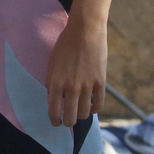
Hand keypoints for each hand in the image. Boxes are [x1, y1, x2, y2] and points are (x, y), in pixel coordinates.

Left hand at [45, 13, 106, 127]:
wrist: (85, 31)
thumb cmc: (65, 45)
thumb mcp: (52, 63)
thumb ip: (52, 81)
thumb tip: (53, 98)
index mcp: (55, 82)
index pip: (53, 110)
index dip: (54, 120)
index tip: (55, 122)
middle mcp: (70, 87)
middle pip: (69, 116)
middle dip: (67, 122)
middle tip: (67, 122)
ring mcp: (87, 86)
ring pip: (84, 113)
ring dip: (80, 117)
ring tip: (78, 114)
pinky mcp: (100, 83)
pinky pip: (98, 105)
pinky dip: (94, 110)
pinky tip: (91, 108)